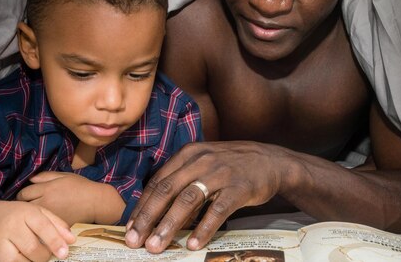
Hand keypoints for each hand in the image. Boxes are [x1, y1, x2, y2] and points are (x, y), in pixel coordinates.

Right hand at [0, 201, 74, 261]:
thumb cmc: (20, 216)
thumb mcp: (39, 213)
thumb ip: (57, 225)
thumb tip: (71, 240)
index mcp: (25, 213)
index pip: (42, 227)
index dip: (55, 241)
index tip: (64, 253)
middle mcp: (10, 227)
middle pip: (31, 248)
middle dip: (44, 256)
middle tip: (48, 255)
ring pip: (17, 261)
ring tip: (35, 258)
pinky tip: (24, 261)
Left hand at [16, 171, 97, 223]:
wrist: (96, 202)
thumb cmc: (81, 187)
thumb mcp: (64, 176)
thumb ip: (45, 176)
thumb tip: (31, 179)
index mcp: (47, 188)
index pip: (23, 193)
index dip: (23, 194)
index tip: (25, 196)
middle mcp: (46, 202)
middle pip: (24, 206)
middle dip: (23, 205)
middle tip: (26, 206)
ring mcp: (50, 215)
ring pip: (31, 217)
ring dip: (30, 215)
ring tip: (32, 214)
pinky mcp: (55, 224)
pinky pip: (42, 224)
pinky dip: (40, 223)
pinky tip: (43, 221)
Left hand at [124, 141, 291, 252]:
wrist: (271, 161)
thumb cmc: (231, 165)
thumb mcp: (203, 162)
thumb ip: (181, 178)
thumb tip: (155, 208)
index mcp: (187, 154)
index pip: (158, 182)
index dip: (142, 206)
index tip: (130, 227)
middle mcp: (200, 160)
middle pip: (167, 190)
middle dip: (148, 217)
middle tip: (135, 240)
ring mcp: (220, 173)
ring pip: (188, 199)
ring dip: (169, 225)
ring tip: (156, 245)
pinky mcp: (239, 188)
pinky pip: (218, 209)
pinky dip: (204, 227)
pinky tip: (193, 243)